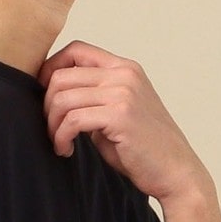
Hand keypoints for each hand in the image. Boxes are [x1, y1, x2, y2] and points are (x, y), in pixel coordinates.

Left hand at [38, 39, 220, 221]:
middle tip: (52, 129)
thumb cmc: (143, 148)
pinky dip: (61, 137)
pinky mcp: (120, 115)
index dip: (51, 69)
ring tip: (60, 143)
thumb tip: (52, 95)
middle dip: (46, 105)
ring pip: (62, 98)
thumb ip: (92, 98)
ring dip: (52, 125)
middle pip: (61, 75)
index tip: (45, 97)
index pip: (76, 50)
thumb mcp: (116, 112)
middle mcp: (124, 74)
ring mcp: (123, 92)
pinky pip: (72, 120)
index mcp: (124, 68)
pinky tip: (66, 150)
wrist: (176, 172)